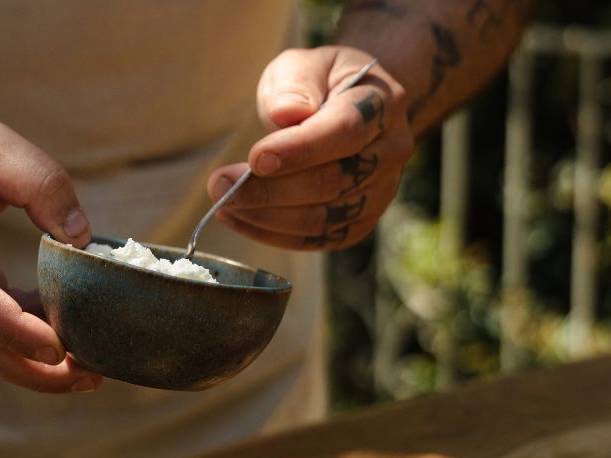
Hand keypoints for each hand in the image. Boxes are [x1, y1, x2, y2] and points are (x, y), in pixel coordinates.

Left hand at [207, 46, 412, 250]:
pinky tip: (239, 219)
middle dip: (269, 189)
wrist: (354, 109)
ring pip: (322, 218)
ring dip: (266, 216)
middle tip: (219, 184)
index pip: (344, 132)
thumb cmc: (323, 83)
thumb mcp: (306, 64)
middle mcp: (391, 152)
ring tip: (223, 201)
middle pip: (331, 182)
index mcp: (384, 104)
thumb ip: (296, 83)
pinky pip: (316, 240)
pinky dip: (273, 234)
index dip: (300, 149)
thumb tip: (285, 114)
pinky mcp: (359, 223)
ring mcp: (380, 193)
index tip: (255, 158)